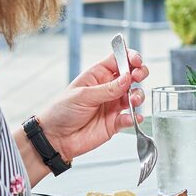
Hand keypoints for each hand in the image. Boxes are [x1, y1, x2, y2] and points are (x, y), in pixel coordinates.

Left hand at [33, 48, 149, 162]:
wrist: (55, 138)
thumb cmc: (61, 111)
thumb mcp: (82, 96)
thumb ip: (107, 89)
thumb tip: (127, 78)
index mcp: (98, 75)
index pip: (119, 59)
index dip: (130, 57)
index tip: (136, 61)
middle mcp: (108, 88)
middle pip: (132, 75)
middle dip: (139, 74)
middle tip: (137, 78)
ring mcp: (113, 104)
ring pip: (135, 95)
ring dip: (138, 96)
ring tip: (132, 101)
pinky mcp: (116, 122)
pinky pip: (131, 117)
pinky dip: (135, 117)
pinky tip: (132, 118)